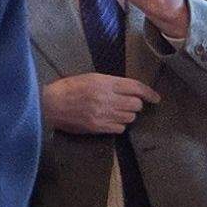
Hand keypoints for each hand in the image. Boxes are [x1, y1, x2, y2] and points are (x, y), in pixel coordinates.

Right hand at [41, 72, 155, 135]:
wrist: (50, 105)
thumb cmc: (68, 88)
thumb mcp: (90, 78)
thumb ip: (110, 83)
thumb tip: (128, 90)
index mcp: (105, 82)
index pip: (136, 87)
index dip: (149, 93)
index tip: (155, 98)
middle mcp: (107, 98)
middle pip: (136, 104)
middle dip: (135, 104)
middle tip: (127, 104)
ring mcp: (104, 114)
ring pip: (130, 118)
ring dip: (127, 115)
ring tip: (116, 112)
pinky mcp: (99, 127)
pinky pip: (120, 129)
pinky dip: (119, 125)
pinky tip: (110, 121)